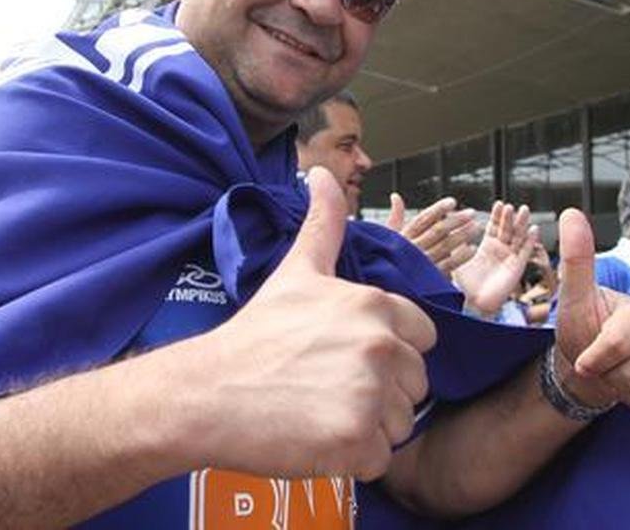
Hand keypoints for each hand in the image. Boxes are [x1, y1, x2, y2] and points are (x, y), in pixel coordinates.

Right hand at [197, 168, 436, 480]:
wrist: (207, 393)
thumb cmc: (255, 335)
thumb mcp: (296, 272)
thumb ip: (323, 224)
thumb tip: (323, 172)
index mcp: (376, 306)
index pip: (422, 339)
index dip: (389, 351)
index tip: (345, 357)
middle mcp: (380, 347)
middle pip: (415, 384)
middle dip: (380, 392)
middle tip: (327, 388)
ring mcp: (369, 397)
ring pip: (400, 423)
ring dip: (368, 426)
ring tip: (320, 411)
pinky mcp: (355, 443)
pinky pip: (379, 458)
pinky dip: (352, 458)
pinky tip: (316, 438)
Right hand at [387, 193, 478, 273]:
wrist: (387, 290)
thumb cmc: (388, 258)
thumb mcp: (388, 237)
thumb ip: (395, 217)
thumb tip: (395, 196)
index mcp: (403, 237)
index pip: (423, 219)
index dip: (439, 209)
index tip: (453, 202)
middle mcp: (413, 249)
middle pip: (438, 230)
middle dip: (456, 220)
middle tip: (472, 213)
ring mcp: (422, 263)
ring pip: (445, 246)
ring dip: (462, 235)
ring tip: (476, 227)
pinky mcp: (429, 277)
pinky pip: (448, 265)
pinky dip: (460, 257)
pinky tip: (472, 249)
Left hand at [450, 201, 536, 314]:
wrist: (472, 304)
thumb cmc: (464, 285)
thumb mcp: (457, 259)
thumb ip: (456, 244)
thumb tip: (447, 228)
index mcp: (486, 248)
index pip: (494, 227)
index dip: (497, 216)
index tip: (499, 203)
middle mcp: (500, 252)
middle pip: (507, 230)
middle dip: (510, 217)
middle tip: (511, 205)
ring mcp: (510, 259)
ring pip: (518, 238)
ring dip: (522, 224)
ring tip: (524, 210)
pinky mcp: (517, 268)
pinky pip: (525, 253)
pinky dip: (530, 241)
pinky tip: (534, 229)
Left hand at [552, 208, 629, 421]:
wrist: (596, 363)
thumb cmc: (584, 328)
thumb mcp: (573, 298)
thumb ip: (576, 261)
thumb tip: (570, 213)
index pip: (616, 346)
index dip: (593, 359)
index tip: (584, 357)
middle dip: (611, 377)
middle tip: (606, 365)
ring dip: (628, 393)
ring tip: (621, 374)